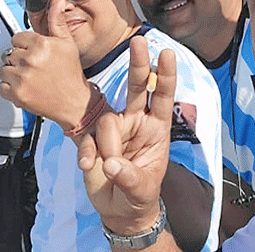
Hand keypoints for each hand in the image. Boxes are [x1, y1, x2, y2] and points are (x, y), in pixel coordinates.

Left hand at [0, 0, 93, 129]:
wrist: (74, 102)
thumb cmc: (71, 72)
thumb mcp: (67, 43)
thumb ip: (56, 20)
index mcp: (41, 44)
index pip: (17, 38)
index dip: (26, 46)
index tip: (35, 53)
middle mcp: (30, 59)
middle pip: (9, 53)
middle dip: (19, 60)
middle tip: (35, 67)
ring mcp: (22, 77)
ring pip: (4, 70)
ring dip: (13, 74)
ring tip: (30, 78)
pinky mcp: (16, 94)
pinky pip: (2, 87)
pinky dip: (10, 90)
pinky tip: (25, 88)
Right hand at [76, 36, 176, 234]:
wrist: (119, 211)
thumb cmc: (139, 197)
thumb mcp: (143, 191)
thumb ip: (130, 178)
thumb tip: (112, 164)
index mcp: (157, 129)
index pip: (163, 97)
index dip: (166, 76)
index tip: (167, 54)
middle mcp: (136, 122)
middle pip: (137, 88)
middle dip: (138, 65)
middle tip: (139, 42)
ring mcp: (114, 129)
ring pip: (107, 121)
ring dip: (107, 145)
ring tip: (109, 168)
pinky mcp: (93, 139)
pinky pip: (87, 138)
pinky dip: (87, 153)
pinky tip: (88, 166)